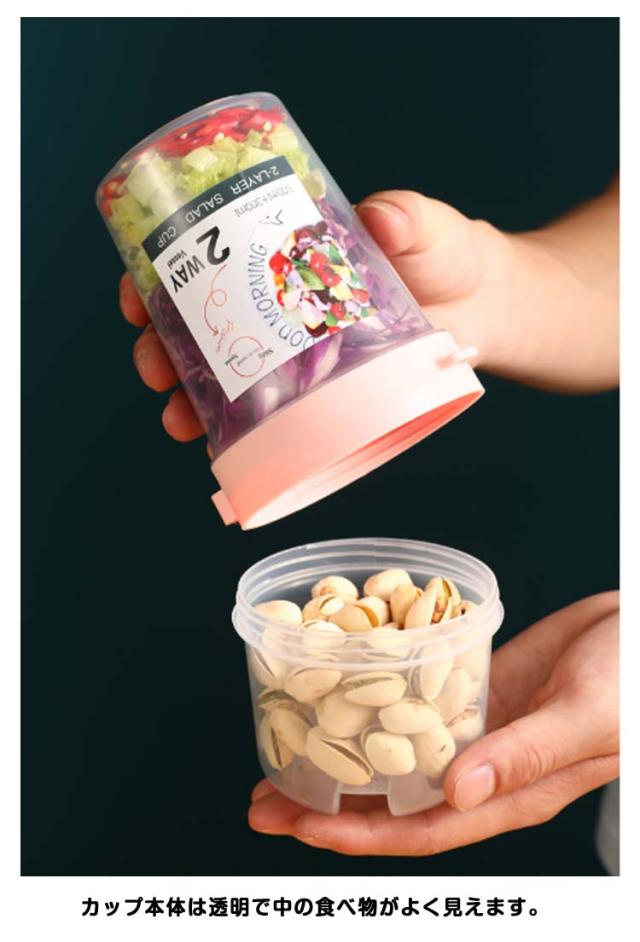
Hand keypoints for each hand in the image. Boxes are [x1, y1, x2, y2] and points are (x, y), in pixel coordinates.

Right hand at [117, 190, 511, 442]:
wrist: (493, 312)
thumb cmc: (453, 260)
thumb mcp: (428, 231)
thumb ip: (410, 220)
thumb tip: (383, 216)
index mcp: (285, 257)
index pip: (208, 263)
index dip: (161, 278)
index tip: (138, 292)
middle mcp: (281, 308)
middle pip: (200, 326)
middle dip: (161, 346)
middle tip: (154, 362)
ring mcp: (300, 358)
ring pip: (225, 377)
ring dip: (188, 397)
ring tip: (177, 417)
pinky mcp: (325, 399)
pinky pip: (270, 418)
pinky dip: (236, 433)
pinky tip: (216, 448)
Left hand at [248, 591, 618, 855]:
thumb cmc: (632, 679)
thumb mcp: (586, 717)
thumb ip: (526, 756)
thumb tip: (457, 795)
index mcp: (509, 792)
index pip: (423, 829)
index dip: (360, 834)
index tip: (301, 826)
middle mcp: (481, 768)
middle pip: (393, 799)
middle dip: (326, 805)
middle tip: (260, 800)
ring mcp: (474, 727)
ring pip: (395, 752)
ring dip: (339, 757)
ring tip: (277, 755)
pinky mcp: (473, 688)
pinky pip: (413, 701)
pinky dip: (373, 703)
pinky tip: (337, 696)